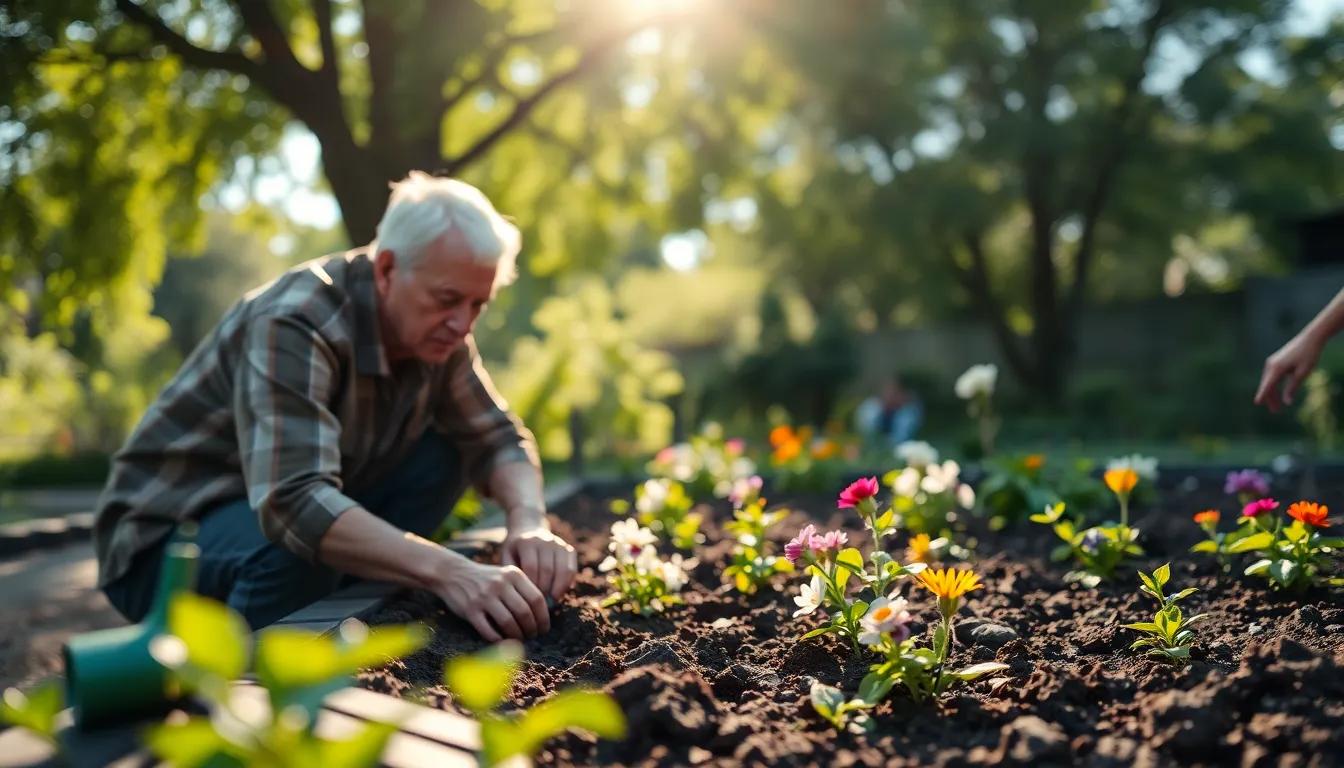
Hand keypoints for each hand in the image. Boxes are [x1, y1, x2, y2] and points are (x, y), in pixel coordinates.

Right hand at [432, 557, 550, 641]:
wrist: (453, 573)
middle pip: (524, 612)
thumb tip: (544, 614)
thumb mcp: (506, 575)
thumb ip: (523, 589)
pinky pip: (488, 630)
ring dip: (517, 635)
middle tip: (533, 636)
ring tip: (520, 639)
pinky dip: (498, 639)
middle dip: (532, 629)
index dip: (543, 617)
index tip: (544, 628)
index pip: (537, 599)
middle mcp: (500, 584)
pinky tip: (502, 640)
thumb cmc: (486, 578)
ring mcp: (484, 597)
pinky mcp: (470, 610)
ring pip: (508, 622)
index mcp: (513, 574)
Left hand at [501, 524, 577, 601]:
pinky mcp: (568, 549)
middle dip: (544, 590)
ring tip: (549, 603)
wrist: (528, 529)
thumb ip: (511, 574)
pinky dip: (566, 584)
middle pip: (548, 570)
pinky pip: (571, 569)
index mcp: (527, 542)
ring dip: (557, 589)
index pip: (532, 568)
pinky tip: (558, 595)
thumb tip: (520, 597)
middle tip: (539, 606)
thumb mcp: (507, 557)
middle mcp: (545, 540)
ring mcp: (559, 544)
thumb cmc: (514, 550)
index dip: (531, 586)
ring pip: (563, 570)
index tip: (527, 601)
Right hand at [1255, 332, 1323, 412]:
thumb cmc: (1308, 355)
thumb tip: (1287, 402)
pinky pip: (1271, 377)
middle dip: (1270, 398)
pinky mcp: (1274, 362)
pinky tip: (1276, 392)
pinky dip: (1273, 386)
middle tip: (1276, 411)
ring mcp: (1271, 363)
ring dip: (1272, 393)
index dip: (1263, 394)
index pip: (1268, 384)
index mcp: (1277, 368)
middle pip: (1267, 385)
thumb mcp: (1303, 373)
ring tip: (1278, 406)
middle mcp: (1271, 365)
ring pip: (1268, 382)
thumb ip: (1293, 387)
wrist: (1309, 339)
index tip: (1257, 403)